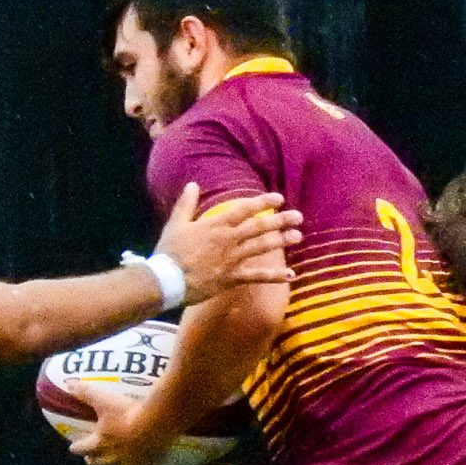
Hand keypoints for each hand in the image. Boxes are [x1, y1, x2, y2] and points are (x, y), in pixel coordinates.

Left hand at [66, 382, 172, 464]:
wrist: (157, 422)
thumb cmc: (127, 412)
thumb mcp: (104, 399)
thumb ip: (86, 392)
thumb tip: (69, 383)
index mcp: (100, 443)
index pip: (82, 448)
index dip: (76, 447)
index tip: (72, 447)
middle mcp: (114, 456)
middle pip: (99, 462)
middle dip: (93, 460)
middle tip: (90, 457)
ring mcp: (133, 462)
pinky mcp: (150, 462)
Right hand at [154, 183, 303, 303]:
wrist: (166, 280)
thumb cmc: (169, 252)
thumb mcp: (176, 223)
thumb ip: (187, 204)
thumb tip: (192, 184)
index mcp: (215, 225)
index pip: (244, 209)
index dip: (263, 203)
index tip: (279, 198)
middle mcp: (228, 240)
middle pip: (258, 227)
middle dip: (280, 221)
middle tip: (298, 216)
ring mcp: (232, 259)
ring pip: (261, 248)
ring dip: (281, 242)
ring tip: (298, 237)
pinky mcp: (232, 278)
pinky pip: (257, 276)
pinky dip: (274, 276)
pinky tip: (291, 275)